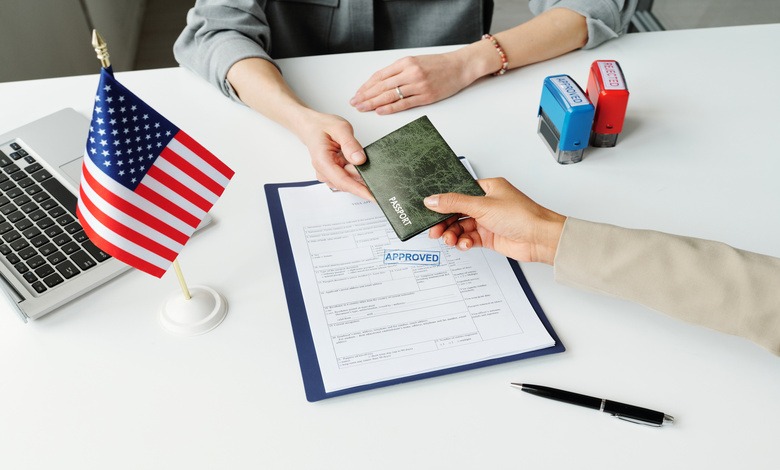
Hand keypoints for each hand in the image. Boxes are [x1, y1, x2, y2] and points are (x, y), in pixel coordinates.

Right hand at [295, 109, 373, 199]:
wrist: (312, 127)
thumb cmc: (323, 126)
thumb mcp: (340, 128)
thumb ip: (350, 144)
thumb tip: (360, 160)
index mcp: (323, 161)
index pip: (343, 181)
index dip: (359, 190)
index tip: (373, 196)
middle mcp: (324, 172)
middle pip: (348, 182)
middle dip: (361, 174)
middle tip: (365, 158)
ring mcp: (328, 175)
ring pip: (349, 181)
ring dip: (358, 172)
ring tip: (355, 154)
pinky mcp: (333, 175)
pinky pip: (348, 178)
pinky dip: (355, 172)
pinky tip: (354, 160)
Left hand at [349, 51, 475, 114]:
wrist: (460, 66)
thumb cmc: (438, 64)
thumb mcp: (415, 61)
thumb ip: (399, 71)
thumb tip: (380, 84)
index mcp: (405, 62)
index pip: (380, 76)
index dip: (366, 86)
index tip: (358, 93)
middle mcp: (410, 73)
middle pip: (382, 86)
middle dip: (366, 96)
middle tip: (355, 103)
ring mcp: (418, 85)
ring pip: (390, 95)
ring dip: (374, 103)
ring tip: (363, 108)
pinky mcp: (426, 96)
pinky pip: (404, 104)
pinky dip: (390, 108)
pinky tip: (380, 111)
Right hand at [423, 178, 565, 264]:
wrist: (540, 239)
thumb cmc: (522, 216)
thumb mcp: (482, 206)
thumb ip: (454, 203)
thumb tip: (433, 200)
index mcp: (487, 188)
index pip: (459, 194)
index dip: (444, 203)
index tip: (430, 210)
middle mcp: (487, 204)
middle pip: (457, 212)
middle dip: (445, 222)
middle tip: (434, 231)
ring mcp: (488, 221)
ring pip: (462, 227)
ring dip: (453, 234)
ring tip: (449, 239)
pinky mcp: (490, 237)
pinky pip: (470, 239)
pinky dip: (464, 242)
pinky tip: (464, 244)